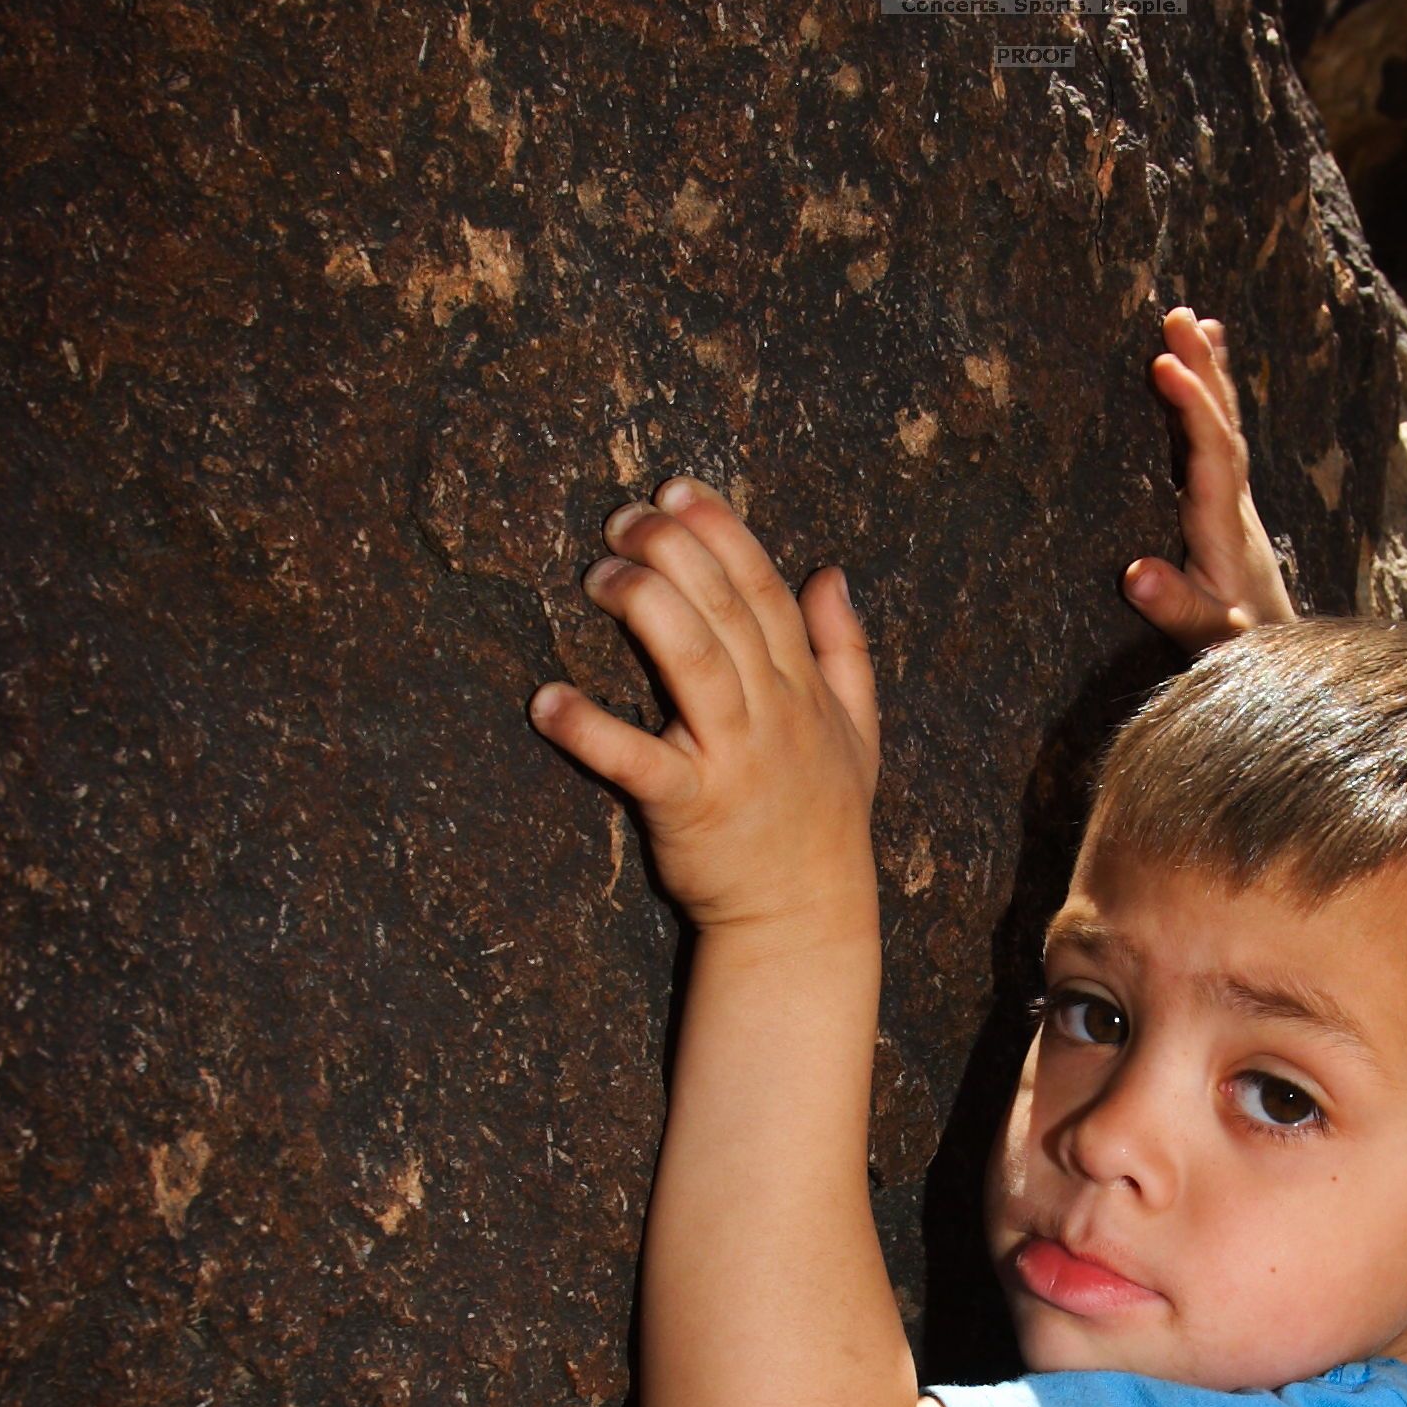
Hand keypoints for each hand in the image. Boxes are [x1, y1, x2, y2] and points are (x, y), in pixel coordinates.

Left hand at [531, 481, 878, 937]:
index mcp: (803, 689)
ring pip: (694, 662)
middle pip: (725, 609)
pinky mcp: (689, 807)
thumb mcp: (858, 733)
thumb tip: (831, 574)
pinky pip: (638, 761)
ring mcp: (733, 759)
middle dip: (672, 550)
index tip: (678, 488)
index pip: (764, 589)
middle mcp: (773, 713)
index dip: (722, 531)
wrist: (804, 918)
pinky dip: (591, 731)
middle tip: (620, 518)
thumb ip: (846, 651)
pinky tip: (547, 700)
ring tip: (596, 575)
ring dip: (644, 607)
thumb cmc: (822, 822)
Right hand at [1122, 305, 1297, 645]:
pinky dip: (1211, 405)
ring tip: (1197, 322)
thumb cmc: (1243, 655)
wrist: (1280, 662)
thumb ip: (1179, 608)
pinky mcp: (1230, 515)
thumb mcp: (1208, 640)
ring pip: (1224, 428)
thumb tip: (1135, 574)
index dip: (1191, 407)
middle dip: (1201, 370)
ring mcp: (1236, 508)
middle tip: (1178, 315)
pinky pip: (1219, 444)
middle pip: (1221, 427)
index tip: (1164, 364)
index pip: (1210, 453)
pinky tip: (1206, 379)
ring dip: (1210, 376)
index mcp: (1224, 528)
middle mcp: (1236, 508)